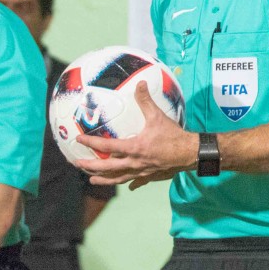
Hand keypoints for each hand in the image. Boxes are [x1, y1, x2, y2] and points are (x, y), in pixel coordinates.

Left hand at [75, 82, 197, 185]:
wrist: (190, 153)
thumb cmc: (173, 135)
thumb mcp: (158, 116)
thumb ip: (146, 101)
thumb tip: (140, 83)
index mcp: (134, 148)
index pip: (107, 146)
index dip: (91, 143)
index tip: (79, 140)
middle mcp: (134, 162)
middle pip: (107, 167)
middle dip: (91, 166)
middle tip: (78, 163)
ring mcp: (142, 171)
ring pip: (118, 178)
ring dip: (104, 179)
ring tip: (92, 180)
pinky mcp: (151, 176)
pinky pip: (137, 181)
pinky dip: (130, 183)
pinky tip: (128, 186)